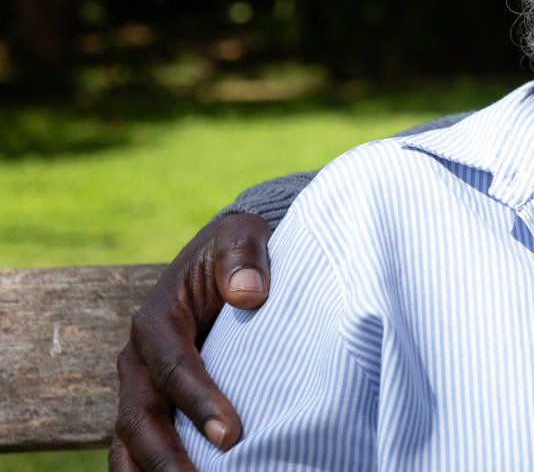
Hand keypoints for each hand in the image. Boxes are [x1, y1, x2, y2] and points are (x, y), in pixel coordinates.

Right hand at [109, 212, 272, 471]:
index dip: (199, 400)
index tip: (231, 434)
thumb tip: (249, 293)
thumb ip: (243, 257)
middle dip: (166, 454)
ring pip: (131, 437)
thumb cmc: (238, 253)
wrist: (228, 261)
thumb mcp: (241, 237)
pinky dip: (147, 470)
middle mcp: (140, 357)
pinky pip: (139, 445)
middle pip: (141, 414)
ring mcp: (143, 384)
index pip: (173, 366)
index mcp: (157, 319)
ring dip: (151, 470)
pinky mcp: (156, 403)